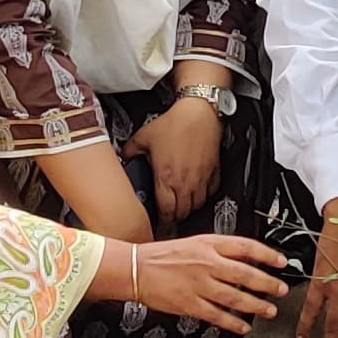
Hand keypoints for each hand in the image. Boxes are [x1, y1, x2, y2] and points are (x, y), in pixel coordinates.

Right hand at [123, 233, 288, 333]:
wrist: (137, 269)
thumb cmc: (164, 255)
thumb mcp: (196, 242)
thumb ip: (221, 250)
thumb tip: (248, 257)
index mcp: (209, 244)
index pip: (246, 247)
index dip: (267, 254)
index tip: (282, 262)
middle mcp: (206, 263)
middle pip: (245, 274)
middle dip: (267, 283)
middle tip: (282, 289)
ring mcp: (198, 285)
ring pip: (234, 297)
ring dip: (255, 305)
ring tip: (269, 310)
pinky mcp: (189, 304)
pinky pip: (216, 315)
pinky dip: (233, 323)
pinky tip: (244, 327)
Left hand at [127, 96, 223, 225]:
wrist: (198, 111)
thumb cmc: (175, 123)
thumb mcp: (144, 136)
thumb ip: (130, 150)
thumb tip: (124, 155)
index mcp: (167, 177)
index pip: (165, 212)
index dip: (161, 224)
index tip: (158, 226)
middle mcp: (185, 182)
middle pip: (182, 213)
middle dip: (174, 218)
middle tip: (168, 218)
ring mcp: (201, 178)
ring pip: (197, 205)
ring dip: (189, 208)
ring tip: (181, 206)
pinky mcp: (213, 171)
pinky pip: (211, 191)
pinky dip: (204, 195)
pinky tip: (197, 191)